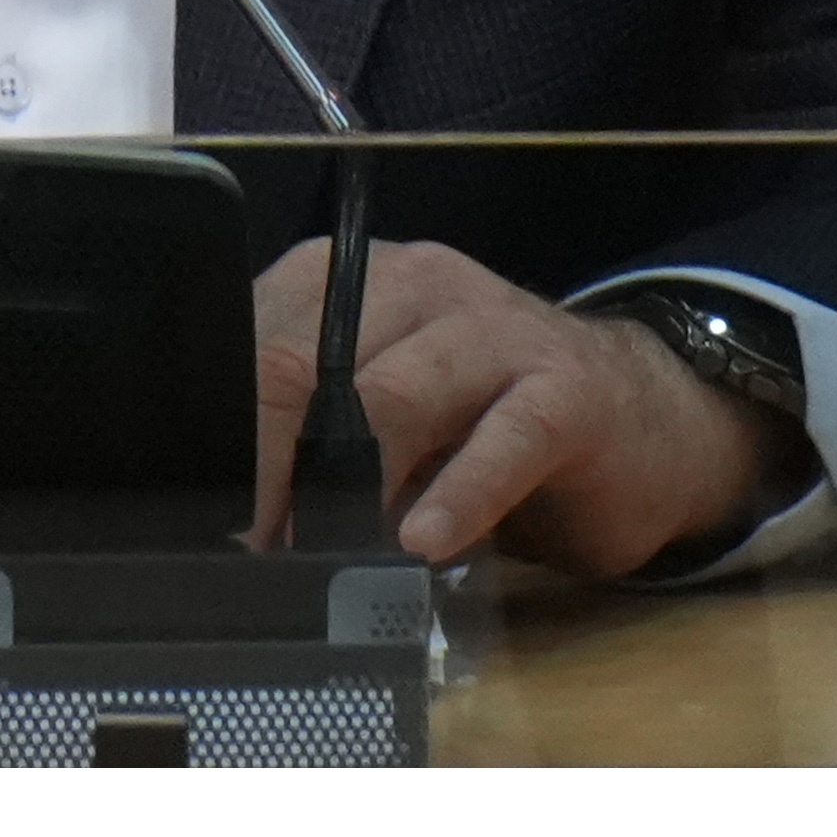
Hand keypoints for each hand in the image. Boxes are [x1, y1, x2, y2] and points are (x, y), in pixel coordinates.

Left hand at [249, 239, 817, 576]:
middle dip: (263, 463)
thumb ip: (311, 439)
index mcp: (354, 282)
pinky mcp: (567, 393)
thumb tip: (224, 517)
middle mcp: (420, 285)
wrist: (643, 421)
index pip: (258, 337)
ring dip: (345, 485)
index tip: (194, 513)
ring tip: (312, 554)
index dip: (221, 431)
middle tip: (239, 548)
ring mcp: (498, 332)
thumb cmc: (487, 423)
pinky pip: (505, 438)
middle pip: (310, 360)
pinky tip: (427, 543)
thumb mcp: (386, 418)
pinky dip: (460, 493)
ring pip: (398, 393)